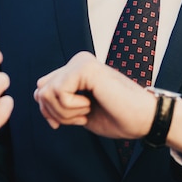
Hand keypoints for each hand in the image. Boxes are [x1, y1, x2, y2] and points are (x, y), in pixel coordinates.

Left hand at [35, 51, 155, 139]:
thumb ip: (60, 100)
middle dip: (55, 113)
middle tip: (81, 116)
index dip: (49, 110)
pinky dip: (70, 108)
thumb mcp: (80, 110)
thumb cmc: (117, 117)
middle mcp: (78, 60)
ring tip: (87, 111)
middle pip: (40, 91)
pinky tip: (90, 105)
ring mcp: (82, 61)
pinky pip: (57, 92)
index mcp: (77, 69)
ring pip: (46, 93)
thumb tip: (38, 94)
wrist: (143, 119)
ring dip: (65, 113)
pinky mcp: (86, 67)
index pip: (42, 88)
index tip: (71, 121)